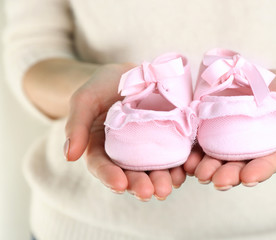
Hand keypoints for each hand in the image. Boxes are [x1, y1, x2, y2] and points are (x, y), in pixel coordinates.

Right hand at [65, 64, 185, 200]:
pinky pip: (177, 152)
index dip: (110, 177)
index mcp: (102, 148)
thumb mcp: (85, 99)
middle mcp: (126, 153)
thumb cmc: (103, 86)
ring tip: (171, 184)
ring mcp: (150, 146)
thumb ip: (76, 125)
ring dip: (164, 179)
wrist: (130, 73)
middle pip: (132, 174)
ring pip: (156, 168)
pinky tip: (188, 167)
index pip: (103, 166)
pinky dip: (183, 162)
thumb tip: (70, 156)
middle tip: (150, 192)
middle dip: (141, 184)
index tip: (119, 184)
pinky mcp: (170, 136)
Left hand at [184, 69, 275, 188]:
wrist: (260, 77)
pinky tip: (186, 159)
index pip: (267, 164)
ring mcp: (227, 142)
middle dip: (228, 175)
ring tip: (197, 172)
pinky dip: (193, 153)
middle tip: (217, 181)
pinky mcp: (209, 131)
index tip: (248, 179)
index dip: (258, 172)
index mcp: (272, 149)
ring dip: (207, 168)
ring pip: (217, 160)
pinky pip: (200, 145)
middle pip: (239, 167)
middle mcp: (248, 151)